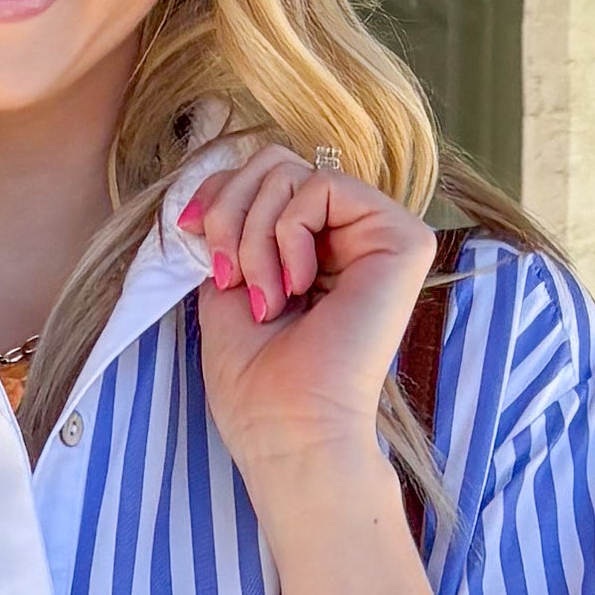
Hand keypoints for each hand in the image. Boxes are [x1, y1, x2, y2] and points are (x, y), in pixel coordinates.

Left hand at [178, 143, 435, 520]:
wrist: (289, 433)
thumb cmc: (257, 386)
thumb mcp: (225, 289)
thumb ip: (230, 231)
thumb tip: (210, 190)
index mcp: (316, 250)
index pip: (265, 174)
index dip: (218, 191)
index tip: (190, 234)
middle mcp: (353, 238)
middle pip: (275, 161)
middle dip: (230, 211)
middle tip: (230, 276)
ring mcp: (381, 236)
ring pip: (292, 170)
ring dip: (254, 233)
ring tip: (265, 296)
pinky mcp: (403, 239)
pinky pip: (323, 185)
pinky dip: (286, 231)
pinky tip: (297, 286)